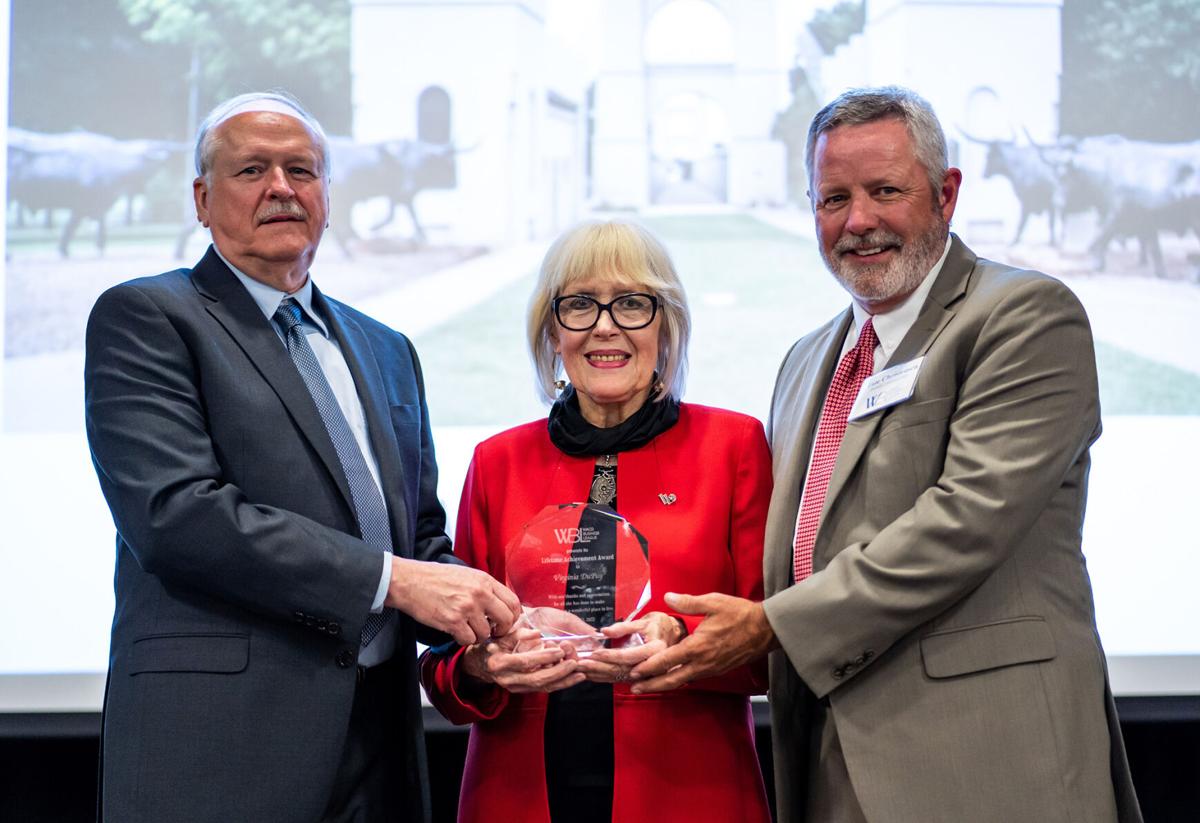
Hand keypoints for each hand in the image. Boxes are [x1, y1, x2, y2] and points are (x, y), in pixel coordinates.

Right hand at [385, 557, 521, 644]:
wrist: (409, 581)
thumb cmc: (436, 578)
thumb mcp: (466, 575)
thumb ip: (485, 588)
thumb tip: (501, 605)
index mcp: (485, 580)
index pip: (513, 602)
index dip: (512, 616)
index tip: (504, 622)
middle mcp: (479, 593)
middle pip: (506, 619)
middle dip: (501, 630)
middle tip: (492, 632)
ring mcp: (466, 608)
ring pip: (485, 633)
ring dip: (477, 636)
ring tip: (467, 628)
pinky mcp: (452, 621)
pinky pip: (468, 640)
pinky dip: (463, 640)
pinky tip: (456, 632)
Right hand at [461, 624, 584, 693]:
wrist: (479, 665)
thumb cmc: (492, 645)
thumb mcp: (501, 635)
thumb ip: (519, 634)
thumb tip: (537, 634)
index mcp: (500, 663)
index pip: (525, 662)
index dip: (543, 657)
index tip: (559, 650)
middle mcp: (508, 679)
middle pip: (537, 679)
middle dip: (558, 672)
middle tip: (574, 663)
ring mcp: (516, 687)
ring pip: (542, 687)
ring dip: (563, 681)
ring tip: (580, 673)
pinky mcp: (523, 690)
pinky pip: (543, 688)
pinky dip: (560, 684)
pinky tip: (573, 678)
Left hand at [577, 611, 685, 683]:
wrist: (672, 635)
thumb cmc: (659, 626)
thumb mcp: (643, 622)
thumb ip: (624, 627)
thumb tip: (605, 631)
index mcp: (655, 650)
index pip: (629, 656)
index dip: (611, 656)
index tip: (595, 653)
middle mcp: (652, 665)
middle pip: (621, 670)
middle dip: (598, 667)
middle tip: (580, 664)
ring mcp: (645, 674)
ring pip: (618, 677)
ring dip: (598, 674)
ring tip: (580, 669)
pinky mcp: (639, 677)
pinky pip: (619, 678)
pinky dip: (603, 677)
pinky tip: (590, 674)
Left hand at [629, 593, 776, 693]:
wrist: (766, 630)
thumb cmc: (740, 614)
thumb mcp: (713, 602)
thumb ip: (688, 602)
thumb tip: (667, 596)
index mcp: (698, 646)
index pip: (667, 660)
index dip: (649, 667)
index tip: (634, 670)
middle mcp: (703, 663)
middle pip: (672, 680)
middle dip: (651, 685)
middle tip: (634, 687)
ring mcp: (711, 669)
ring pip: (682, 681)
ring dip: (664, 684)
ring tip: (648, 686)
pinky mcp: (717, 670)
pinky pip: (693, 678)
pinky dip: (679, 680)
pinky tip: (672, 677)